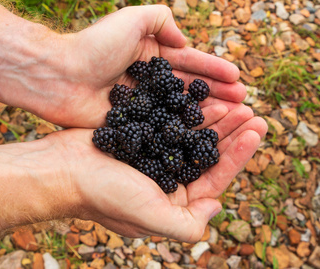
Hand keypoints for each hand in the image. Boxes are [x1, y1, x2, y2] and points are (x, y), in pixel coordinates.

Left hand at [16, 5, 246, 127]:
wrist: (58, 76)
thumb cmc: (94, 46)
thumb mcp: (132, 19)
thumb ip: (162, 20)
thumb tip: (183, 41)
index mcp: (149, 54)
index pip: (188, 62)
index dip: (214, 70)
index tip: (238, 79)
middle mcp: (147, 80)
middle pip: (188, 89)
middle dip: (217, 95)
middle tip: (244, 104)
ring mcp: (139, 104)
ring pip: (178, 110)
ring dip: (205, 115)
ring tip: (231, 121)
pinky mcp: (130, 125)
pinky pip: (160, 128)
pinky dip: (181, 132)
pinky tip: (201, 139)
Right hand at [45, 104, 266, 240]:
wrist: (61, 169)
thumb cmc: (103, 194)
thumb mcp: (150, 216)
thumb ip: (187, 223)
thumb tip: (218, 208)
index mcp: (174, 202)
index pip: (216, 178)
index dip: (239, 154)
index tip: (258, 129)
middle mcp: (168, 181)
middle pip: (209, 155)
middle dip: (232, 134)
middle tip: (253, 111)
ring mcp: (155, 157)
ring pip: (193, 136)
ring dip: (214, 119)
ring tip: (235, 100)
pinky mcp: (142, 136)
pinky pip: (172, 122)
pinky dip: (189, 110)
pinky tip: (203, 97)